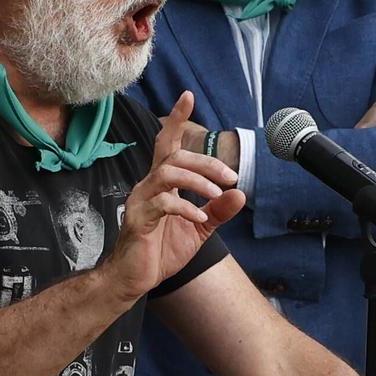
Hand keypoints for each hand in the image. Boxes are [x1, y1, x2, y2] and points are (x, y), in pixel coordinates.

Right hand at [103, 91, 243, 301]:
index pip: (167, 144)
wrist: (134, 279)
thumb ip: (217, 211)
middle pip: (175, 156)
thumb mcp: (198, 229)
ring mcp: (140, 201)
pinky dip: (185, 207)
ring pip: (167, 172)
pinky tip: (198, 217)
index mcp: (161, 184)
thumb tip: (241, 194)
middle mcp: (148, 185)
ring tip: (217, 195)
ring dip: (197, 181)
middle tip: (231, 178)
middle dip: (206, 163)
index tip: (188, 96)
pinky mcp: (138, 220)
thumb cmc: (161, 251)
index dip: (176, 120)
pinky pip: (163, 203)